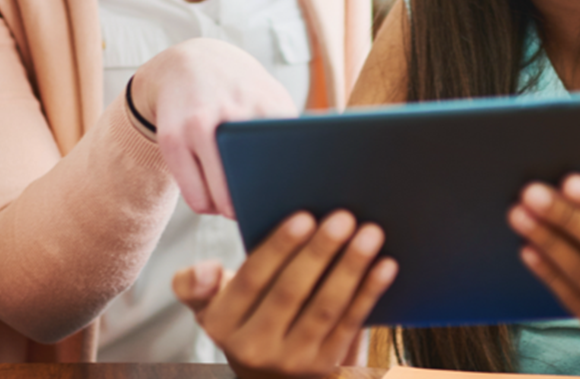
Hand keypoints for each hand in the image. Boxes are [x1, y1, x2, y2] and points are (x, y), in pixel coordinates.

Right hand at [132, 38, 297, 216]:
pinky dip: (207, 205)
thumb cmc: (239, 88)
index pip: (287, 162)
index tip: (293, 201)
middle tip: (262, 210)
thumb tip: (306, 180)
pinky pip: (196, 198)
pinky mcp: (171, 139)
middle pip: (251, 188)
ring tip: (236, 204)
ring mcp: (197, 126)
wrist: (189, 60)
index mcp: (265, 103)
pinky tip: (213, 196)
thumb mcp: (271, 94)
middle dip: (258, 206)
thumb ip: (291, 128)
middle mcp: (230, 112)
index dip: (291, 188)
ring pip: (219, 201)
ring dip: (229, 210)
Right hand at [173, 211, 397, 378]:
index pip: (252, 279)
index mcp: (221, 324)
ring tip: (369, 233)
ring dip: (351, 269)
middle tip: (344, 217)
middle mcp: (254, 349)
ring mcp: (293, 363)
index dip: (278, 248)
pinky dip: (369, 293)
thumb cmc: (240, 318)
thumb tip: (207, 271)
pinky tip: (385, 266)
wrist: (267, 378)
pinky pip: (350, 325)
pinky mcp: (326, 369)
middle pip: (291, 292)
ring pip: (325, 309)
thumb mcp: (207, 305)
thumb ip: (194, 284)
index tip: (304, 216)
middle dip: (320, 252)